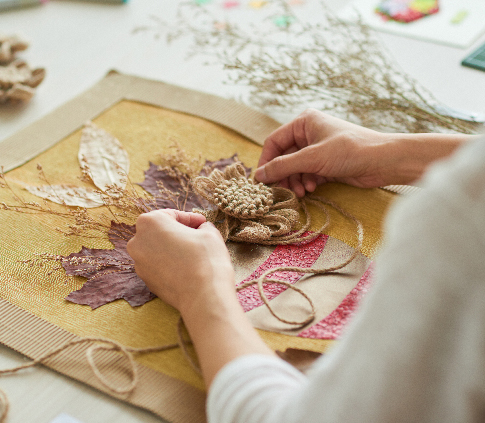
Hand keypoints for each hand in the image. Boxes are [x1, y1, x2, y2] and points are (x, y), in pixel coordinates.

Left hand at [126, 209, 234, 313]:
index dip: (191, 218)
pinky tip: (186, 267)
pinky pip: (158, 266)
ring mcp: (139, 263)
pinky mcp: (146, 281)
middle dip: (178, 232)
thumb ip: (202, 226)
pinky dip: (169, 263)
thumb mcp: (209, 233)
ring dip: (172, 248)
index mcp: (149, 222)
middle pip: (160, 231)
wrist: (203, 296)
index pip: (172, 214)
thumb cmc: (206, 259)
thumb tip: (201, 229)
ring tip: (192, 253)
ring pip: (157, 249)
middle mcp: (137, 241)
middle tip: (197, 235)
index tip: (203, 223)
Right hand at [255, 109, 390, 196]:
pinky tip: (311, 189)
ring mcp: (318, 149)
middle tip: (280, 191)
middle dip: (283, 175)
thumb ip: (284, 166)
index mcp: (304, 122)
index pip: (274, 142)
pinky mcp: (326, 163)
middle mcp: (309, 134)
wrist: (383, 161)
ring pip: (295, 168)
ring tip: (301, 192)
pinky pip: (307, 174)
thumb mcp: (313, 158)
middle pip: (284, 157)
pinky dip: (306, 182)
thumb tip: (258, 175)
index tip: (261, 180)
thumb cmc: (350, 150)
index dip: (266, 161)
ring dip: (295, 181)